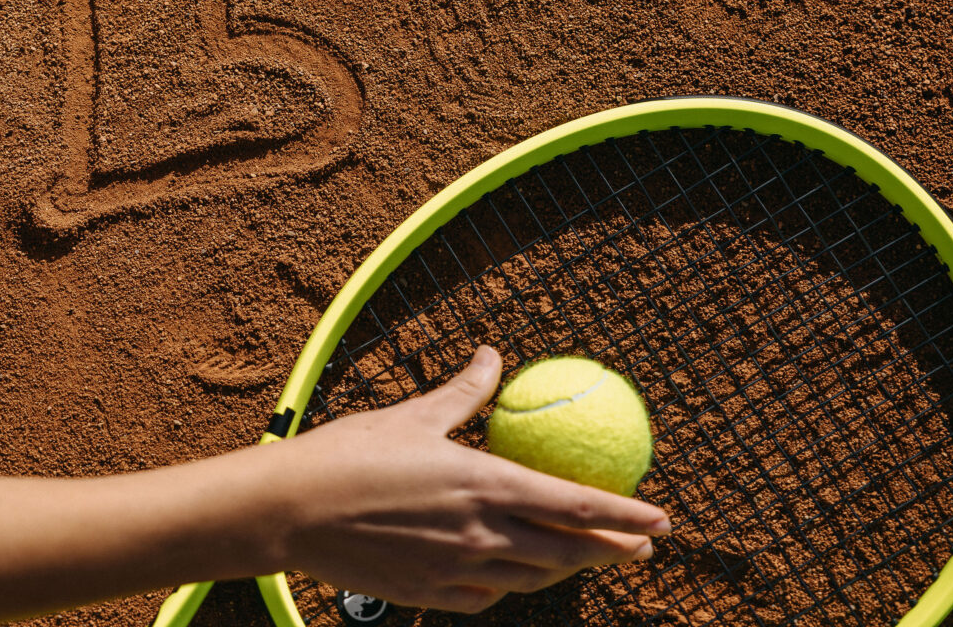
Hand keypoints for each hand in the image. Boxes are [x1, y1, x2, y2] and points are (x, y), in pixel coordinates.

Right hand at [266, 346, 669, 612]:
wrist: (290, 511)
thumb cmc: (348, 454)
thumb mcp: (412, 414)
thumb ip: (463, 392)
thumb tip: (492, 356)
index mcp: (484, 484)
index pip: (576, 506)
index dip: (626, 515)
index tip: (662, 519)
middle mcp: (481, 535)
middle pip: (566, 552)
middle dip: (612, 551)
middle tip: (641, 547)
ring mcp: (457, 572)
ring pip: (532, 578)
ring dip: (566, 569)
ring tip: (585, 559)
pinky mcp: (430, 595)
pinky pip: (487, 596)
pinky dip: (509, 585)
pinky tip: (511, 575)